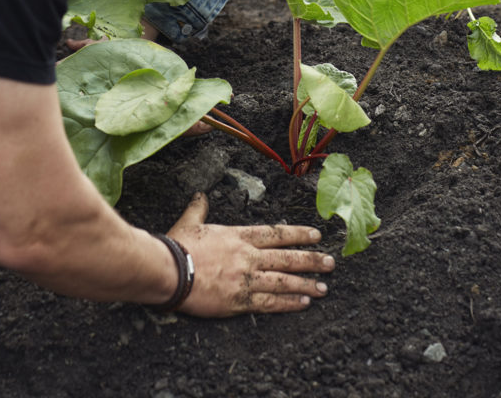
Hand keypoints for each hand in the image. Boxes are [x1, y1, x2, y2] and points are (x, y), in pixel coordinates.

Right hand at [167, 192, 333, 316]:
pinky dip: (287, 303)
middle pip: (286, 257)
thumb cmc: (177, 247)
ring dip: (305, 284)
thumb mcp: (190, 222)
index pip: (275, 233)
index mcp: (238, 236)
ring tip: (323, 287)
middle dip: (311, 260)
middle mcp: (247, 257)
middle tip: (331, 263)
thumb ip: (199, 209)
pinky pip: (269, 302)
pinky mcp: (238, 301)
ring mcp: (245, 279)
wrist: (169, 272)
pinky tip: (302, 303)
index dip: (298, 234)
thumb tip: (200, 196)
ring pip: (283, 281)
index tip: (316, 234)